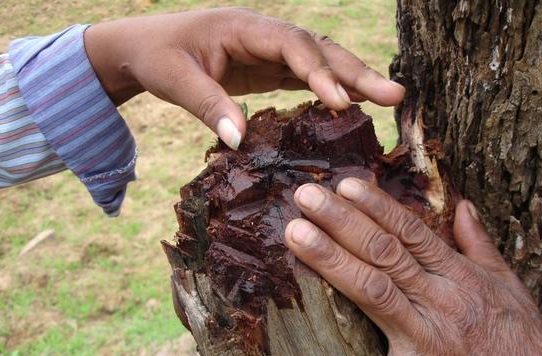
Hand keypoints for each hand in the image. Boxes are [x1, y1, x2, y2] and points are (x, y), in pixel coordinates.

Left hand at [84, 8, 404, 149]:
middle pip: (319, 49)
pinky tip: (354, 105)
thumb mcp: (175, 80)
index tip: (340, 102)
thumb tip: (240, 141)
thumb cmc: (158, 57)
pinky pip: (307, 76)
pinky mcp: (269, 69)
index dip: (318, 71)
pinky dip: (332, 89)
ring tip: (390, 99)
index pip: (291, 45)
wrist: (146, 48)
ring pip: (321, 61)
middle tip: (395, 95)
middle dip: (356, 71)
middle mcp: (265, 35)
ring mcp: (270, 52)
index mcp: (244, 28)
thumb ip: (207, 105)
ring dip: (354, 80)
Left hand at [273, 178, 541, 355]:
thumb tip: (463, 205)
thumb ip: (480, 244)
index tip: (344, 184)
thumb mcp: (510, 287)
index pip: (411, 233)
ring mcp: (425, 345)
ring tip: (296, 236)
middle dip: (342, 222)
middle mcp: (440, 304)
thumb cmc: (524, 347)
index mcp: (461, 279)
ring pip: (372, 294)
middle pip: (384, 254)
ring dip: (331, 263)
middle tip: (305, 197)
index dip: (376, 206)